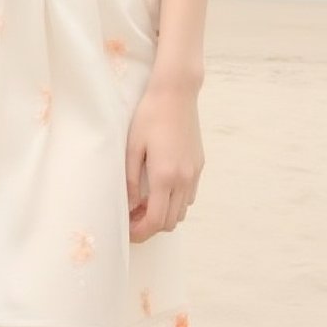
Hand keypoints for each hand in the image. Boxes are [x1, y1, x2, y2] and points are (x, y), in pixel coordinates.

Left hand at [126, 77, 203, 243]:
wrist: (176, 93)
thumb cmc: (149, 116)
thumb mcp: (132, 147)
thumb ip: (130, 180)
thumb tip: (129, 205)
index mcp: (164, 176)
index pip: (155, 221)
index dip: (140, 233)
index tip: (127, 231)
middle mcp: (183, 179)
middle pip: (170, 222)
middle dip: (150, 227)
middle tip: (132, 217)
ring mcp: (194, 173)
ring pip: (182, 211)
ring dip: (164, 214)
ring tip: (144, 203)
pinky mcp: (199, 165)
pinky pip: (189, 196)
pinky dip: (175, 201)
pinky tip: (160, 188)